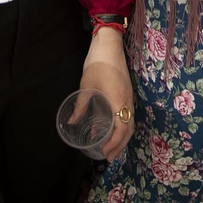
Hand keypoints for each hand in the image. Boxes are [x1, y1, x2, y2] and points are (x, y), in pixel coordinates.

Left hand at [79, 31, 133, 160]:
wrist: (109, 45)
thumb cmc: (97, 64)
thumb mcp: (86, 86)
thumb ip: (81, 106)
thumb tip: (72, 122)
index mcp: (118, 101)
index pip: (121, 129)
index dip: (114, 144)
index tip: (104, 153)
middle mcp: (127, 101)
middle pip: (129, 129)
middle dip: (120, 145)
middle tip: (109, 156)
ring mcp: (129, 96)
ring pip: (130, 122)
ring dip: (122, 137)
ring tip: (111, 147)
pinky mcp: (128, 92)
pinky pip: (128, 115)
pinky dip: (122, 126)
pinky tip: (111, 128)